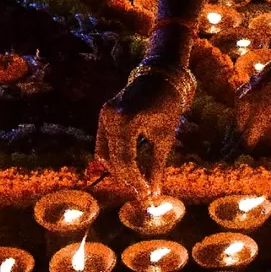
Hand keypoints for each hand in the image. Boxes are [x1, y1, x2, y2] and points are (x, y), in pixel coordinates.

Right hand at [95, 69, 183, 196]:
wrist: (160, 77)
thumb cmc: (167, 106)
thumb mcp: (164, 137)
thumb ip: (156, 167)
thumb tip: (154, 193)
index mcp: (127, 121)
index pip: (125, 159)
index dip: (135, 180)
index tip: (146, 194)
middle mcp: (110, 117)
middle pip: (112, 159)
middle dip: (125, 178)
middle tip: (141, 192)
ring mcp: (104, 115)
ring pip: (103, 153)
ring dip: (117, 169)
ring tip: (135, 182)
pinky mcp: (104, 114)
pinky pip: (104, 142)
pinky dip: (113, 157)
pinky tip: (127, 168)